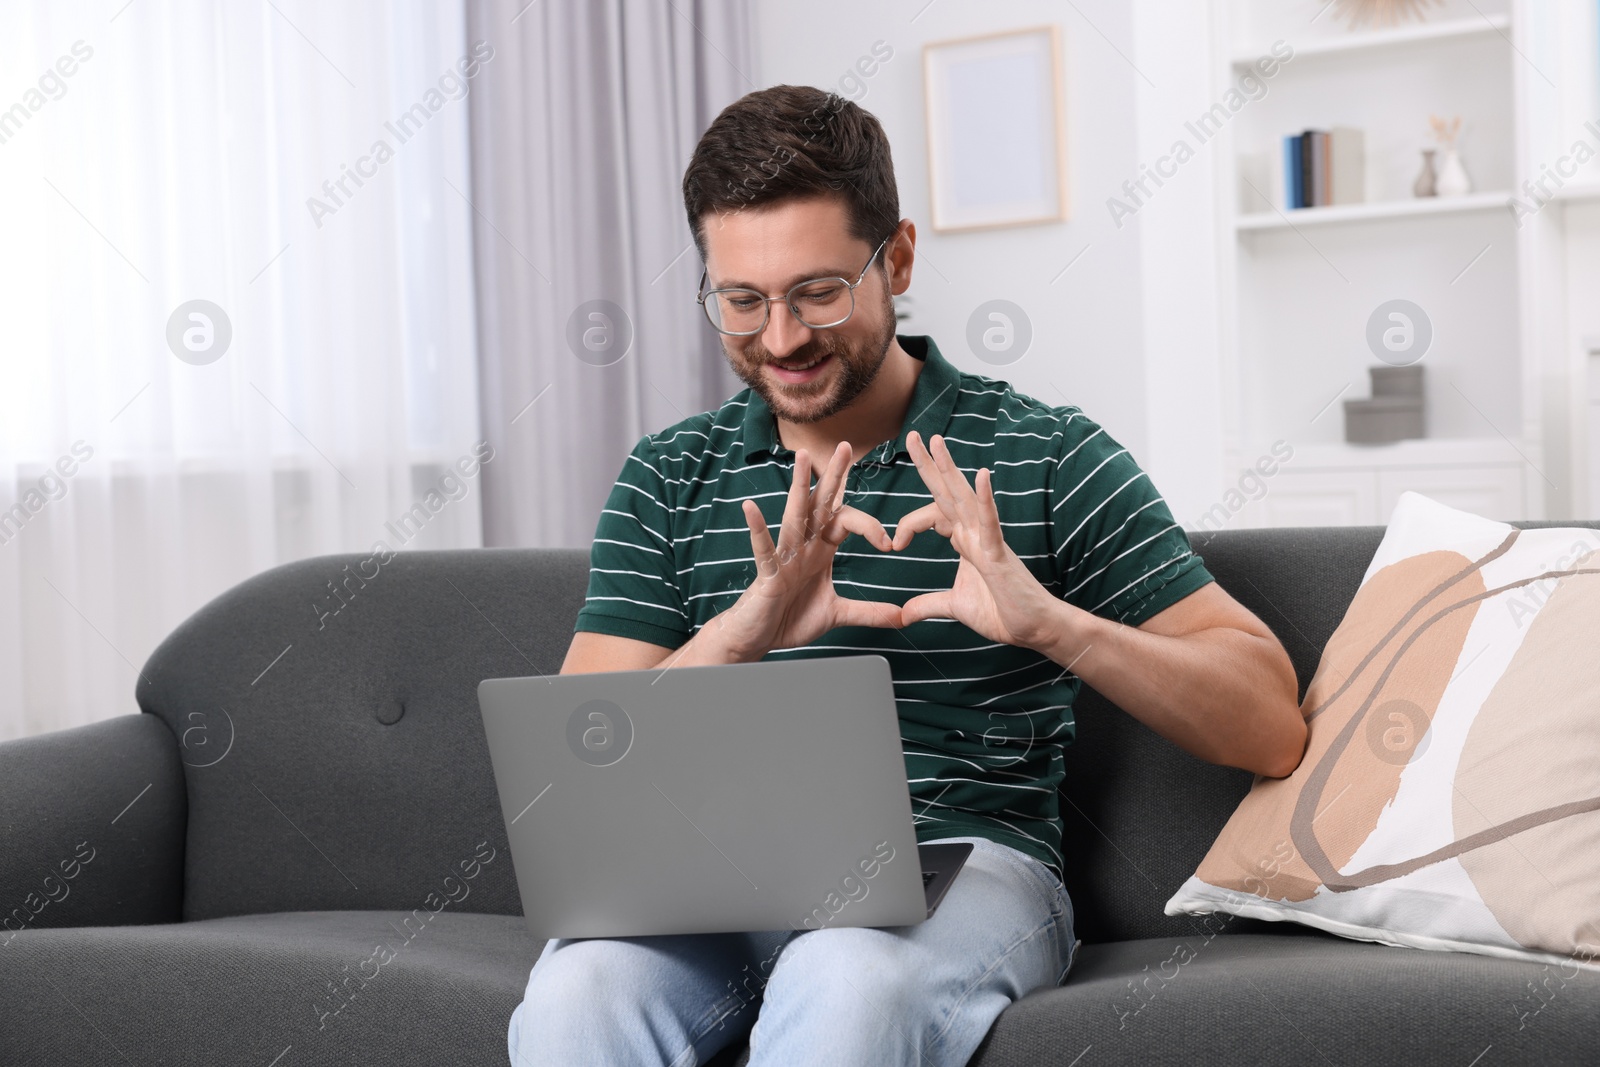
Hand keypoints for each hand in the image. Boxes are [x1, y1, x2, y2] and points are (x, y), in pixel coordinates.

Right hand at [715, 441, 903, 659]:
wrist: (759, 638)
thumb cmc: (791, 619)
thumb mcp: (837, 614)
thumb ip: (869, 612)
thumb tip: (903, 617)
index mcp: (820, 550)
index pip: (845, 519)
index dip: (869, 526)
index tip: (888, 543)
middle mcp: (803, 545)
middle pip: (821, 504)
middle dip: (834, 476)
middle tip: (847, 446)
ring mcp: (784, 556)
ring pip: (794, 515)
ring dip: (799, 486)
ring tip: (802, 458)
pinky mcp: (767, 572)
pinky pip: (763, 547)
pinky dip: (757, 528)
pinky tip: (750, 508)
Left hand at [891, 430, 1059, 649]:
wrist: (1034, 629)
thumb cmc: (1003, 612)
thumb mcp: (956, 606)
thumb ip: (929, 604)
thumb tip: (904, 613)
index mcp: (966, 542)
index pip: (935, 514)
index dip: (910, 523)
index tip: (894, 544)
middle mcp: (976, 534)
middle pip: (948, 492)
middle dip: (929, 464)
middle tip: (912, 436)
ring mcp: (988, 540)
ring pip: (965, 497)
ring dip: (950, 469)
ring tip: (936, 442)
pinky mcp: (998, 554)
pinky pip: (990, 522)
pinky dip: (984, 499)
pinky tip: (980, 475)